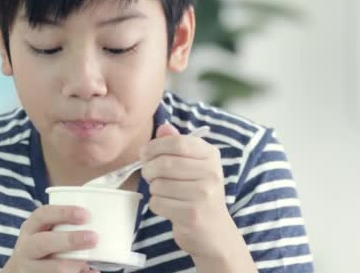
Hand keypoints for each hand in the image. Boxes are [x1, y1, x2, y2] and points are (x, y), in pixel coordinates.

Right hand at [2, 205, 99, 272]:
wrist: (23, 271)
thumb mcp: (47, 230)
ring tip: (89, 263)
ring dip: (73, 265)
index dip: (63, 213)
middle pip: (43, 243)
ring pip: (50, 268)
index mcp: (30, 228)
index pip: (42, 215)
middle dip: (69, 240)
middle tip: (94, 238)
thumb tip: (103, 208)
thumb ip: (67, 222)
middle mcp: (25, 248)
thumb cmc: (45, 243)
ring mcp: (28, 268)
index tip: (86, 214)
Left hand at [141, 124, 240, 259]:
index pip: (177, 142)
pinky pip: (158, 203)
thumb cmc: (199, 194)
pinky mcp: (192, 215)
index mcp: (211, 156)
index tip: (145, 153)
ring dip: (154, 190)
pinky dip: (157, 205)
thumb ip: (178, 145)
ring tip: (165, 193)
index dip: (155, 146)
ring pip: (158, 184)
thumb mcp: (194, 165)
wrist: (215, 232)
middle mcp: (211, 173)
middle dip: (149, 168)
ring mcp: (203, 195)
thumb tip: (163, 127)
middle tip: (149, 174)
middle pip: (164, 163)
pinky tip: (169, 207)